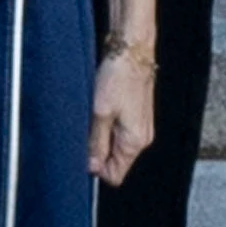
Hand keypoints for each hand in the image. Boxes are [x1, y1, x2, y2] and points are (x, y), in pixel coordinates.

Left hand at [90, 38, 156, 185]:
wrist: (132, 51)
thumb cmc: (119, 77)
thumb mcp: (100, 113)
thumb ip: (96, 143)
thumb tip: (92, 167)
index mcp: (135, 142)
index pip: (115, 175)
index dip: (95, 168)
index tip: (83, 151)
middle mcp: (142, 138)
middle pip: (115, 162)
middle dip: (97, 152)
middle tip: (86, 128)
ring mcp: (141, 127)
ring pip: (115, 146)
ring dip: (101, 136)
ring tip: (94, 115)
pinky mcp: (136, 116)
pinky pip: (119, 131)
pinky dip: (107, 125)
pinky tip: (101, 109)